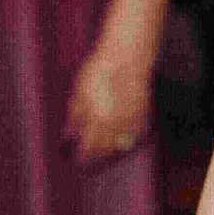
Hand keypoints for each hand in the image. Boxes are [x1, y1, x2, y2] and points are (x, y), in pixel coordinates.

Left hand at [65, 41, 152, 164]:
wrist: (127, 55)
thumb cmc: (100, 70)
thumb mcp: (80, 91)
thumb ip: (75, 115)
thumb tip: (69, 133)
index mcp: (97, 120)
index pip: (89, 148)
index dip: (82, 156)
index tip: (77, 160)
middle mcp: (116, 124)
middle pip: (105, 149)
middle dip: (96, 154)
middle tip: (89, 155)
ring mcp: (132, 119)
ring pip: (122, 144)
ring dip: (111, 148)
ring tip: (103, 147)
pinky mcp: (144, 113)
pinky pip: (136, 133)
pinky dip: (128, 138)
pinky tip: (122, 136)